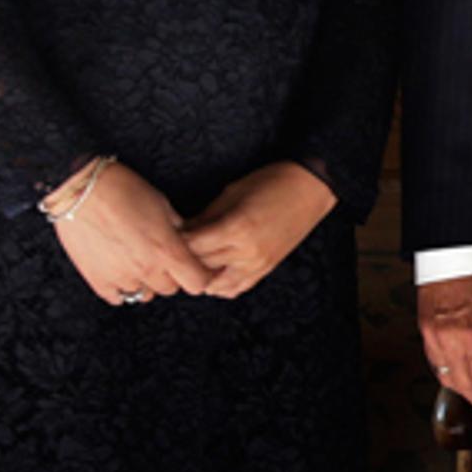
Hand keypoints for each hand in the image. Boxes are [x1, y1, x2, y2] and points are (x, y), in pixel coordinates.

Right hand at [46, 160, 216, 307]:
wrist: (80, 189)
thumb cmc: (123, 189)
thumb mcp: (162, 204)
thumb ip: (178, 229)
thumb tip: (186, 241)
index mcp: (168, 251)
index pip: (199, 283)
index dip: (200, 275)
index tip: (194, 267)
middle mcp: (147, 270)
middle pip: (171, 289)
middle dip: (171, 275)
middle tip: (161, 256)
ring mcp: (121, 278)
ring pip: (145, 294)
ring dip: (146, 281)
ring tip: (136, 259)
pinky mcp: (98, 281)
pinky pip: (118, 297)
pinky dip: (122, 287)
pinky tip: (119, 269)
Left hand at [180, 163, 339, 299]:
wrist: (309, 188)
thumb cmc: (270, 183)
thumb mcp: (230, 194)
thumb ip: (204, 218)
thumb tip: (179, 232)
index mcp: (236, 229)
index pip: (191, 247)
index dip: (173, 243)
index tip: (162, 238)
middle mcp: (246, 252)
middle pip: (200, 266)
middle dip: (182, 259)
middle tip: (168, 252)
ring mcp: (258, 264)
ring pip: (215, 285)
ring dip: (199, 276)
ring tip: (189, 263)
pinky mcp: (265, 269)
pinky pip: (235, 288)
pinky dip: (219, 285)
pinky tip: (210, 273)